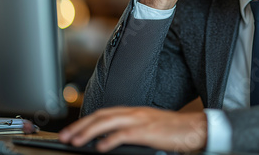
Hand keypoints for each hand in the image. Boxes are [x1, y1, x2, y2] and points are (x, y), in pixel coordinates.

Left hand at [59, 107, 207, 152]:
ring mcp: (141, 120)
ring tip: (75, 141)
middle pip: (101, 116)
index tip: (72, 130)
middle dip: (80, 126)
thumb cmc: (173, 130)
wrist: (193, 128)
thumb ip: (129, 130)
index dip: (85, 121)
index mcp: (133, 112)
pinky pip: (125, 134)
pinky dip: (110, 140)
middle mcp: (134, 112)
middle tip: (65, 136)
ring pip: (108, 122)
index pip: (103, 113)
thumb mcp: (148, 127)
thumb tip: (108, 140)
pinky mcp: (148, 131)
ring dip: (89, 132)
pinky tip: (100, 147)